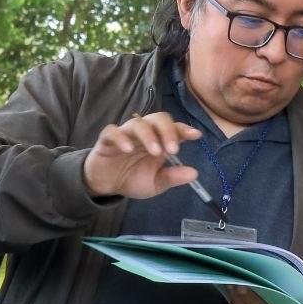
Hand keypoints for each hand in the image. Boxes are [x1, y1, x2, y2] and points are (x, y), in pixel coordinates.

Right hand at [83, 112, 201, 199]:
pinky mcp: (107, 139)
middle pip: (158, 118)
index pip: (174, 128)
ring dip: (149, 135)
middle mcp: (145, 133)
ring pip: (138, 124)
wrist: (108, 185)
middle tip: (174, 149)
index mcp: (160, 140)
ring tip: (156, 152)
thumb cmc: (134, 178)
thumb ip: (173, 177)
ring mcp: (126, 134)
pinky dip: (121, 138)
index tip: (196, 135)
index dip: (184, 129)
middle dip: (168, 131)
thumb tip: (194, 173)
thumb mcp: (157, 182)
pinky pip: (112, 132)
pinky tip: (128, 149)